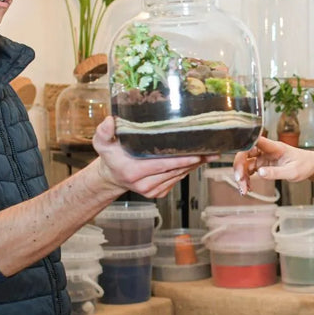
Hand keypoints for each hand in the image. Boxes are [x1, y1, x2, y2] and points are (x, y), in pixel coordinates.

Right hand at [93, 116, 208, 196]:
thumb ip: (104, 132)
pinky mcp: (158, 193)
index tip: (196, 154)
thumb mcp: (102, 143)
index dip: (180, 159)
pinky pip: (176, 180)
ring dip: (194, 166)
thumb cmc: (111, 156)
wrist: (112, 175)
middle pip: (174, 171)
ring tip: (209, 154)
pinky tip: (196, 161)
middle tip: (211, 151)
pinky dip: (187, 170)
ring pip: (178, 176)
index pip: (162, 165)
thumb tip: (109, 121)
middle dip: (194, 161)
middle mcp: (144, 184)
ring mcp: (152, 191)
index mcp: (132, 172)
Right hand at [233, 135, 313, 192]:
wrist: (311, 166)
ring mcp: (264, 157)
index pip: (255, 141)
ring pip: (246, 163)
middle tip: (240, 181)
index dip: (244, 146)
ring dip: (242, 176)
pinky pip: (250, 170)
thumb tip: (261, 173)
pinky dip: (247, 179)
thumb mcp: (293, 172)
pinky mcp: (263, 164)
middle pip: (245, 153)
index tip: (239, 157)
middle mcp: (266, 150)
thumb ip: (277, 173)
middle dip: (239, 167)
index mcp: (274, 147)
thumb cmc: (305, 165)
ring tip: (244, 189)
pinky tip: (248, 187)